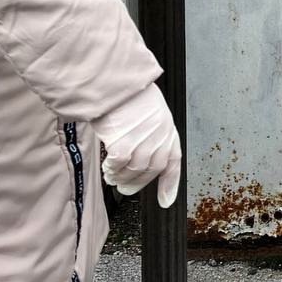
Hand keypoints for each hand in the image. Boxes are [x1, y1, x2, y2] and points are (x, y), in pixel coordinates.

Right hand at [93, 83, 181, 207]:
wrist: (115, 81)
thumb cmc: (128, 92)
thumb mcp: (148, 110)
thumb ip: (149, 131)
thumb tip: (138, 153)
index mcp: (167, 128)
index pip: (173, 161)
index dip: (170, 184)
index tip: (166, 200)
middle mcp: (159, 136)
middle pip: (152, 170)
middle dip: (137, 183)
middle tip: (124, 187)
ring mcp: (143, 140)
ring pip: (134, 170)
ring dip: (122, 177)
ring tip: (112, 175)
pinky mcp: (125, 143)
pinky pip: (119, 165)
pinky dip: (113, 169)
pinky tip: (108, 167)